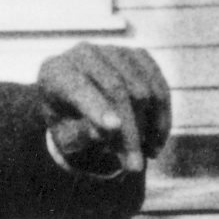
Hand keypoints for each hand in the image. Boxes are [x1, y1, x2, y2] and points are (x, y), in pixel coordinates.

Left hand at [34, 43, 171, 177]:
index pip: (78, 87)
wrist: (76, 100)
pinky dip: (162, 116)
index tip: (112, 128)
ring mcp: (114, 51)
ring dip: (149, 127)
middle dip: (129, 131)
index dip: (97, 107)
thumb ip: (78, 134)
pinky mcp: (139, 56)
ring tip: (145, 156)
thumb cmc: (67, 122)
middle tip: (135, 167)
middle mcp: (84, 53)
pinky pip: (159, 86)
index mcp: (56, 72)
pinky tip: (156, 140)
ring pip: (143, 89)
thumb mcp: (64, 135)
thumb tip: (102, 133)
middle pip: (116, 89)